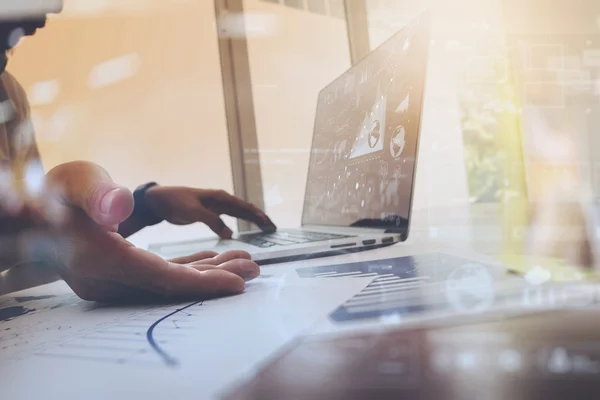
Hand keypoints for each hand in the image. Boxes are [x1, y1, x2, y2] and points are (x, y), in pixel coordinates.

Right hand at [4, 161, 259, 300]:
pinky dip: (189, 266)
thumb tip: (116, 209)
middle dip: (215, 277)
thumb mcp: (74, 185)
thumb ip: (95, 196)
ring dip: (208, 271)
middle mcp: (111, 280)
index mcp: (102, 261)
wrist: (33, 217)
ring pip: (171, 280)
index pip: (162, 280)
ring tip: (245, 262)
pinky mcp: (122, 274)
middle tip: (254, 269)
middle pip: (173, 284)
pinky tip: (212, 260)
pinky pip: (162, 274)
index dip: (202, 283)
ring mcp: (117, 280)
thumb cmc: (53, 195)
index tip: (237, 283)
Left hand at [143, 186, 276, 237]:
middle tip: (273, 229)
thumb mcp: (194, 212)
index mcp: (220, 197)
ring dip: (252, 220)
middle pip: (245, 209)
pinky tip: (243, 230)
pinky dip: (240, 222)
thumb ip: (212, 221)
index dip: (258, 216)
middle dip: (260, 218)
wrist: (160, 200)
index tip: (269, 225)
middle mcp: (221, 200)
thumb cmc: (175, 202)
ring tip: (265, 228)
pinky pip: (230, 217)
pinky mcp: (210, 212)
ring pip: (239, 213)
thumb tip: (231, 234)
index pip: (244, 207)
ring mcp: (216, 206)